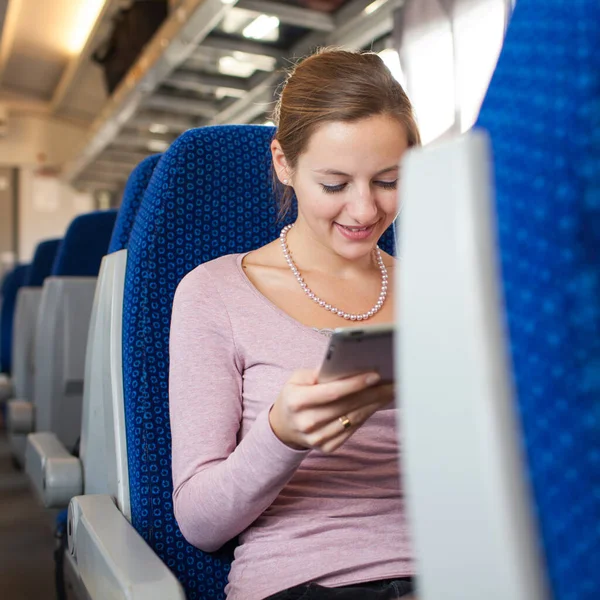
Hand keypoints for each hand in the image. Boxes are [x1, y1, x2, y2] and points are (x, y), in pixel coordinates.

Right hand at [269, 369, 393, 452]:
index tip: (375, 375)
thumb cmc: (294, 396)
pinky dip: (367, 415)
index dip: (355, 384)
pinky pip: (352, 430)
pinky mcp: (327, 447)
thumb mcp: (297, 379)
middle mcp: (307, 422)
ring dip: (374, 404)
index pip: (332, 392)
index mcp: (297, 401)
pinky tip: (377, 404)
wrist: (284, 427)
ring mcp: (317, 438)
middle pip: (347, 406)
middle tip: (391, 381)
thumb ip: (319, 372)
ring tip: (389, 390)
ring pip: (353, 419)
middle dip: (372, 392)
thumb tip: (347, 366)